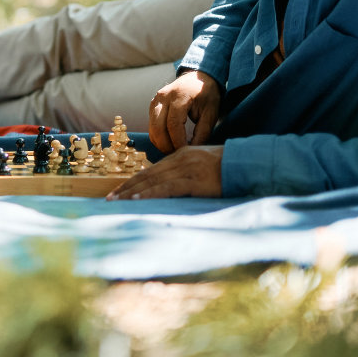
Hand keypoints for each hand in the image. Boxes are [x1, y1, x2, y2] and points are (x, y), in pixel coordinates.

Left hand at [106, 145, 222, 199]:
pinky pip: (166, 188)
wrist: (248, 163)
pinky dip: (149, 194)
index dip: (134, 181)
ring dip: (132, 192)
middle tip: (109, 198)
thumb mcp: (204, 166)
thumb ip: (187, 172)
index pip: (151, 170)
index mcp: (181, 155)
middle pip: (147, 174)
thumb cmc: (229, 167)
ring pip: (152, 181)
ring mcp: (186, 169)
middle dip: (126, 187)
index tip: (120, 191)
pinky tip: (136, 200)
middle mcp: (180, 159)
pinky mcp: (194, 180)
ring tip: (116, 201)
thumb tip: (172, 186)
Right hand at [148, 70, 221, 152]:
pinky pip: (151, 126)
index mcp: (179, 96)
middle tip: (178, 155)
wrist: (198, 77)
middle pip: (158, 127)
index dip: (178, 141)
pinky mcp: (153, 105)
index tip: (186, 152)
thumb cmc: (207, 95)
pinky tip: (169, 143)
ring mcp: (155, 100)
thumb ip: (203, 132)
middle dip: (167, 145)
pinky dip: (158, 137)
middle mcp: (163, 96)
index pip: (173, 124)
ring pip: (152, 128)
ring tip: (174, 151)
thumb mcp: (211, 113)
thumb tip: (193, 151)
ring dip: (161, 143)